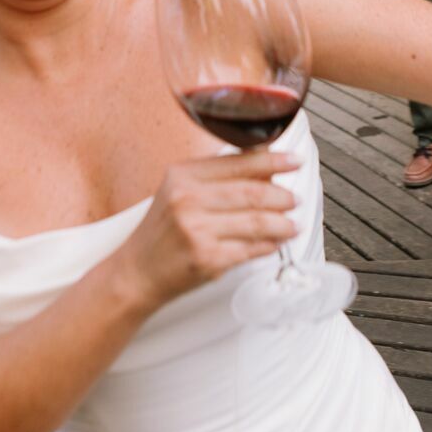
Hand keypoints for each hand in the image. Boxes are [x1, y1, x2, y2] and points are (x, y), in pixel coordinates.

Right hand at [115, 153, 299, 310]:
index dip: (274, 160)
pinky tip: (276, 243)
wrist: (137, 271)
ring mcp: (197, 230)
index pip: (239, 161)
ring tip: (292, 224)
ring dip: (283, 223)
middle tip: (294, 199)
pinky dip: (269, 245)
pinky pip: (251, 248)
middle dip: (283, 195)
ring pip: (257, 221)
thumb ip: (219, 176)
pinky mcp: (207, 259)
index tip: (294, 160)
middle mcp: (187, 198)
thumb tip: (266, 167)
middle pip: (252, 191)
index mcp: (182, 174)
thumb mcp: (180, 191)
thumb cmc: (162, 230)